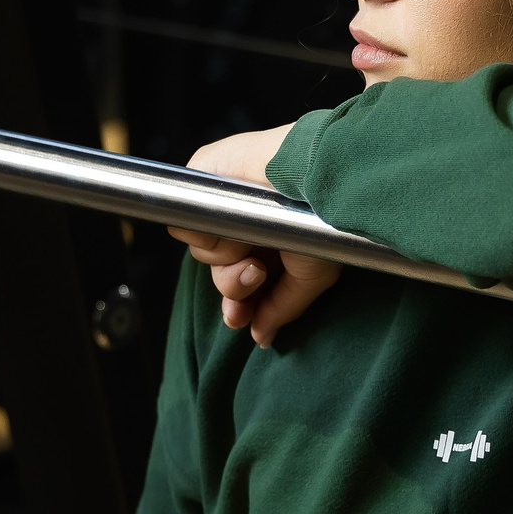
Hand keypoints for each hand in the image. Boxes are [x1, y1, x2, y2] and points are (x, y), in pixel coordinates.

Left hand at [174, 127, 341, 345]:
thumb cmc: (323, 216)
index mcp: (275, 236)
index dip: (241, 301)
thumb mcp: (313, 274)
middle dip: (235, 285)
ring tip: (255, 250)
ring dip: (228, 261)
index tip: (242, 319)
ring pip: (205, 252)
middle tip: (257, 275)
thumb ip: (283, 307)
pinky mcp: (204, 175)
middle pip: (223, 270)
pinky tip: (233, 230)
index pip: (244, 278)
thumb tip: (263, 338)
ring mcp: (226, 197)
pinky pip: (188, 221)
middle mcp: (250, 218)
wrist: (308, 176)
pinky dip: (207, 235)